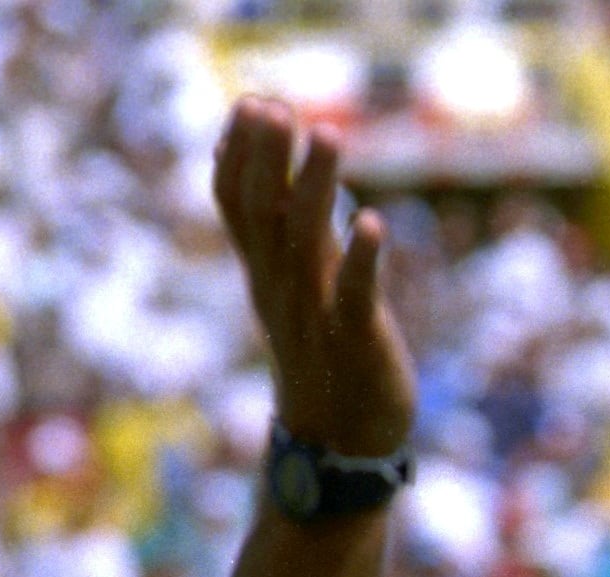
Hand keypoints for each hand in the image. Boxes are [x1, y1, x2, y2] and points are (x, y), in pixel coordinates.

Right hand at [213, 98, 413, 458]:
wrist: (339, 443)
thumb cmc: (322, 354)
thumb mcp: (290, 287)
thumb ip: (275, 232)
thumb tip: (246, 172)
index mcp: (266, 272)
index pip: (237, 202)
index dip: (240, 152)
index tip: (251, 100)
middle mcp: (282, 286)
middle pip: (263, 211)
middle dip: (266, 156)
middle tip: (271, 102)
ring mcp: (315, 312)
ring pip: (307, 241)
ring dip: (317, 186)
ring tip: (329, 134)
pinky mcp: (356, 340)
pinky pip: (353, 295)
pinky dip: (360, 258)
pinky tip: (372, 222)